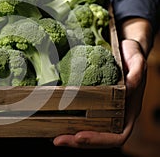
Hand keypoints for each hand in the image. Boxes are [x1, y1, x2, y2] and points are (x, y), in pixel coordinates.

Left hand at [53, 17, 151, 147]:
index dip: (99, 139)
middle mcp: (116, 114)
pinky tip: (55, 118)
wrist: (124, 50)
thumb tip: (128, 88)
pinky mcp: (93, 101)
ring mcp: (104, 109)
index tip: (80, 135)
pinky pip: (82, 116)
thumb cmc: (132, 56)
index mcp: (129, 111)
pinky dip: (69, 120)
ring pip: (88, 130)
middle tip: (57, 139)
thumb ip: (136, 74)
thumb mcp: (137, 61)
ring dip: (70, 135)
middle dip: (77, 141)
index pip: (118, 136)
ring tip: (53, 135)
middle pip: (98, 137)